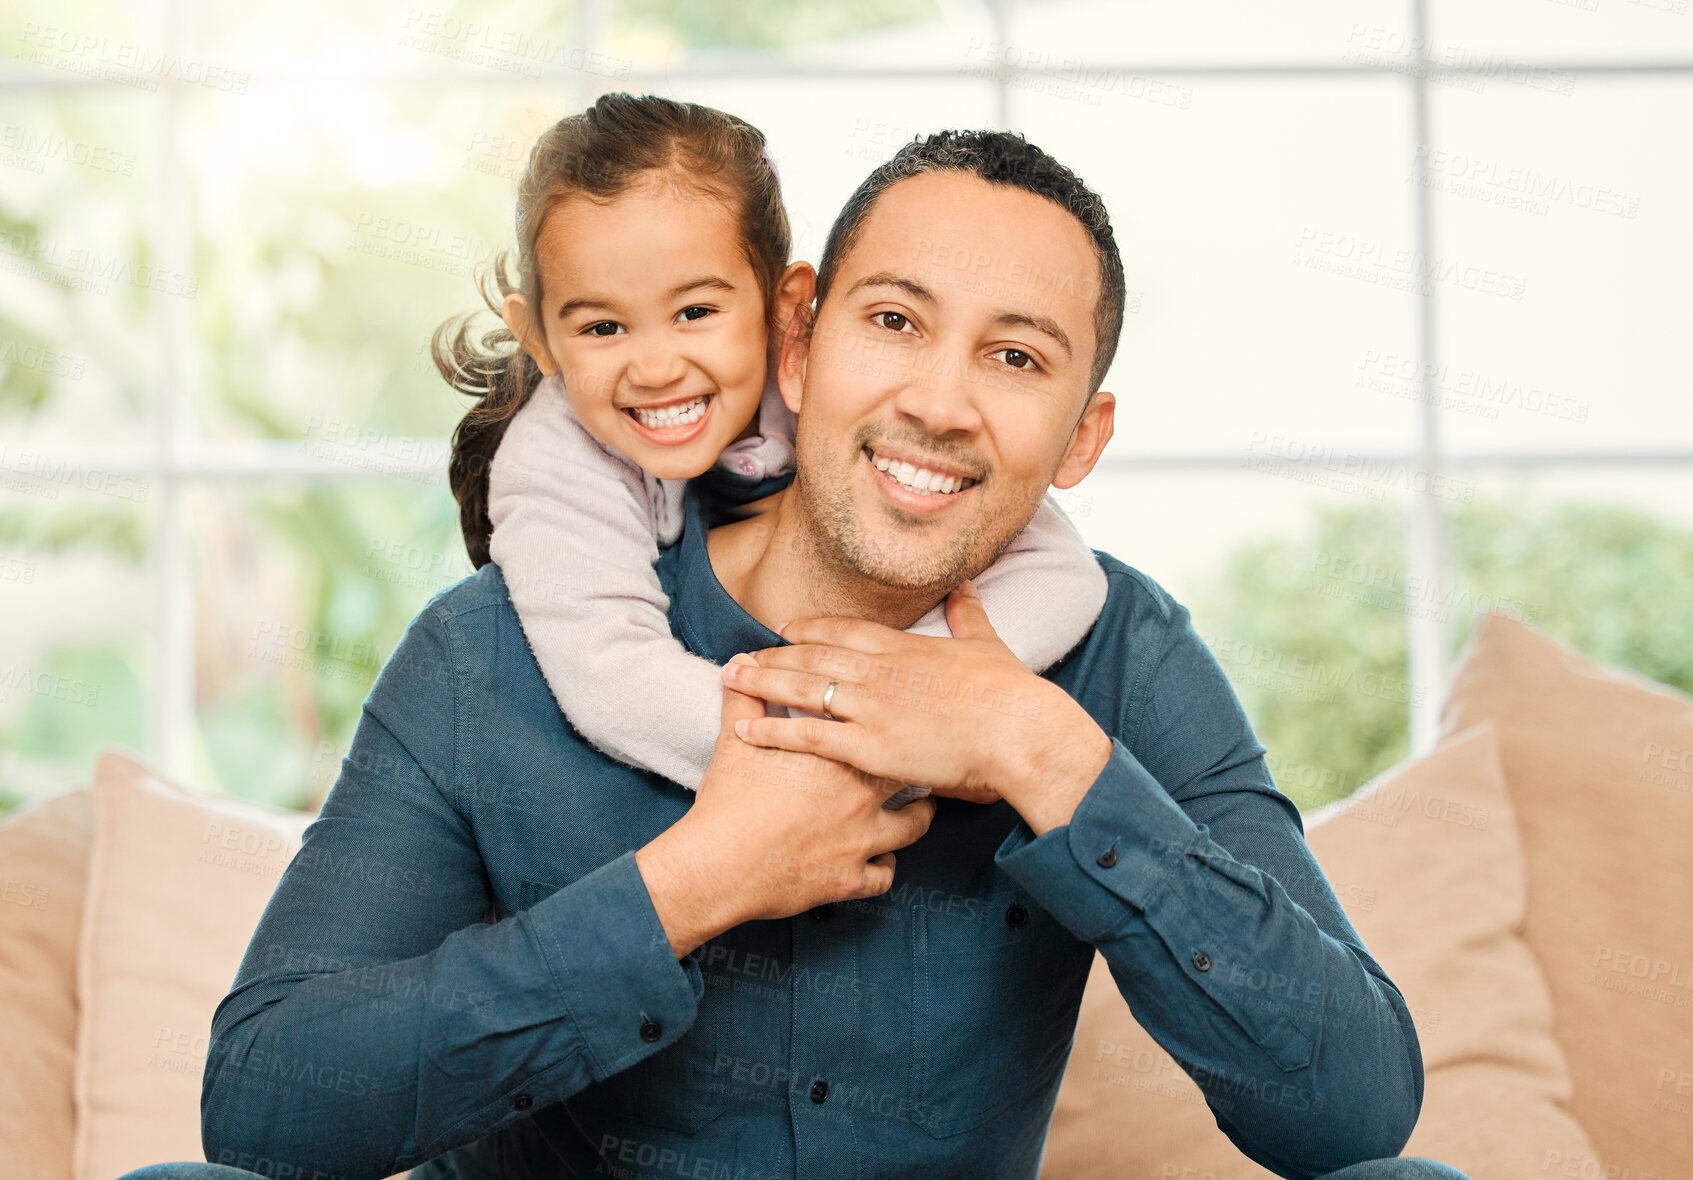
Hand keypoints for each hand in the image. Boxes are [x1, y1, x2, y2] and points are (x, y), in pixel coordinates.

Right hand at [635, 670, 935, 957]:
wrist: (715, 866)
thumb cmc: (727, 802)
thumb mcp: (734, 743)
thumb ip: (745, 700)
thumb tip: (740, 663)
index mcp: (837, 757)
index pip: (885, 732)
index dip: (895, 727)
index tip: (898, 723)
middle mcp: (859, 798)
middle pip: (911, 777)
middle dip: (915, 769)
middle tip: (914, 763)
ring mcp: (860, 842)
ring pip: (913, 829)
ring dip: (916, 818)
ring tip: (915, 810)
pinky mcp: (850, 881)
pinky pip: (884, 876)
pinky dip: (884, 868)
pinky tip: (880, 860)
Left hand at [718, 580, 1112, 830]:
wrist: (1020, 730)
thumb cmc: (1012, 694)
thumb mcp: (988, 644)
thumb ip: (968, 615)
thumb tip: (965, 585)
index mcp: (905, 648)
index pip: (844, 631)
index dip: (810, 629)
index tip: (785, 628)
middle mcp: (879, 671)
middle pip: (812, 656)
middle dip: (772, 654)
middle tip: (737, 655)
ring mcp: (870, 707)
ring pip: (802, 689)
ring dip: (761, 682)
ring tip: (728, 679)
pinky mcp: (869, 745)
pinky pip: (809, 736)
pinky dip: (773, 731)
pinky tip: (743, 729)